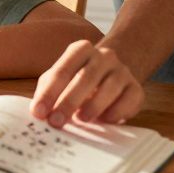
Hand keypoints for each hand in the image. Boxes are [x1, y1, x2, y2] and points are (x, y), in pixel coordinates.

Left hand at [29, 40, 143, 126]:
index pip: (62, 71)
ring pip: (111, 87)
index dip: (48, 93)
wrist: (113, 72)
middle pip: (85, 78)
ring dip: (94, 105)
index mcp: (80, 50)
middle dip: (69, 101)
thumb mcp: (60, 78)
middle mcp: (103, 56)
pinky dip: (118, 111)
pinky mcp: (136, 88)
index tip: (38, 113)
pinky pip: (130, 99)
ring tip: (81, 120)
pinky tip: (106, 120)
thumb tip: (37, 112)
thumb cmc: (78, 78)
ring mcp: (122, 70)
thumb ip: (47, 91)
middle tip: (56, 121)